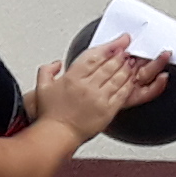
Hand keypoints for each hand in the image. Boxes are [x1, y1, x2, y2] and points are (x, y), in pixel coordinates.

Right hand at [36, 37, 168, 142]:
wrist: (57, 134)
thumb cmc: (50, 114)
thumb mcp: (41, 87)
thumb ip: (47, 70)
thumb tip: (56, 64)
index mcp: (71, 78)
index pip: (94, 56)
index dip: (109, 47)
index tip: (118, 42)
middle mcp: (87, 86)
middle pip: (109, 65)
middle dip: (121, 55)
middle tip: (128, 49)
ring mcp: (99, 98)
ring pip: (118, 77)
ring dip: (127, 68)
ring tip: (133, 61)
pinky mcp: (108, 110)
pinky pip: (122, 94)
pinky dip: (129, 84)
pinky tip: (133, 79)